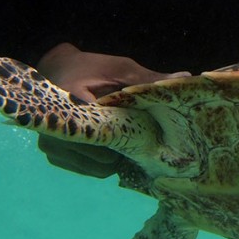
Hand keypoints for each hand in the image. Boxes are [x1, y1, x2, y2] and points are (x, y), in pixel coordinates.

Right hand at [35, 43, 189, 177]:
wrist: (55, 70)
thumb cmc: (91, 68)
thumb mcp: (120, 69)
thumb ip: (149, 79)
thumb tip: (187, 79)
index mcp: (73, 103)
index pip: (107, 134)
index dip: (130, 134)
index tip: (142, 127)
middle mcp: (56, 129)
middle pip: (104, 158)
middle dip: (124, 149)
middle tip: (134, 132)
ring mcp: (51, 144)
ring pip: (97, 169)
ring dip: (113, 158)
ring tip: (119, 137)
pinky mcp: (53, 154)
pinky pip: (86, 170)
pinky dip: (99, 162)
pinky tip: (106, 143)